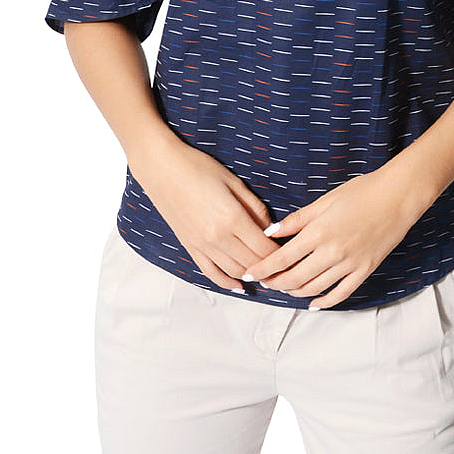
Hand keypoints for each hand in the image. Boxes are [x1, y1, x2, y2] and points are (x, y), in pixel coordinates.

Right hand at [137, 141, 277, 290]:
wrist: (161, 168)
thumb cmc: (198, 167)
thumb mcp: (233, 182)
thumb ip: (254, 207)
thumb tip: (270, 228)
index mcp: (232, 218)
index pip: (264, 248)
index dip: (281, 254)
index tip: (292, 253)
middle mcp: (217, 237)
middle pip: (252, 263)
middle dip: (271, 268)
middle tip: (285, 267)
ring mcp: (201, 245)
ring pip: (234, 271)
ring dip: (252, 276)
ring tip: (268, 275)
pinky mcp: (189, 247)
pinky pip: (211, 272)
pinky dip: (227, 283)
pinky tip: (240, 286)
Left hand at [243, 167, 429, 309]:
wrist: (397, 196)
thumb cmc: (362, 192)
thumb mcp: (325, 200)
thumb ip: (298, 219)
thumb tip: (271, 231)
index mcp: (319, 232)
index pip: (282, 257)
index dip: (263, 268)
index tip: (250, 273)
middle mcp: (332, 252)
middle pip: (295, 278)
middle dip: (275, 283)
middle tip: (264, 282)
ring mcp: (350, 264)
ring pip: (315, 288)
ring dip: (295, 292)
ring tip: (284, 289)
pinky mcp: (365, 270)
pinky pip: (341, 293)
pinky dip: (325, 302)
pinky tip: (314, 304)